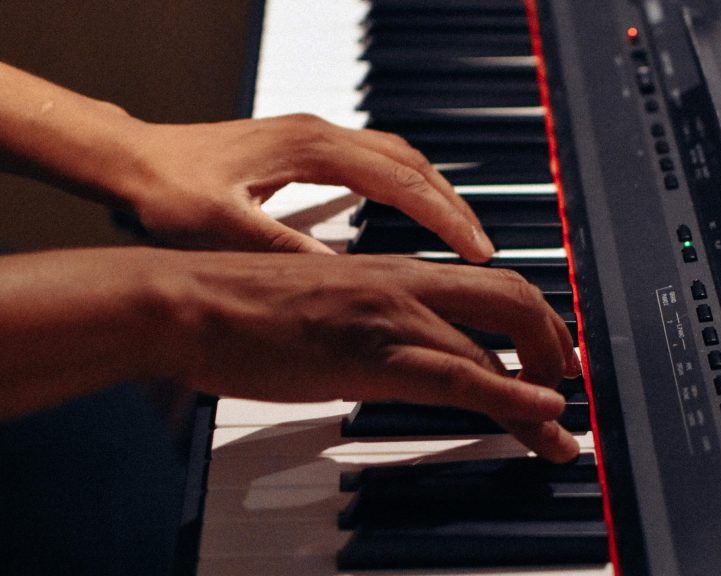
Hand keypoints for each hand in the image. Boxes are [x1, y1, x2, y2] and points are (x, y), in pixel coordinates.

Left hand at [117, 114, 494, 259]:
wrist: (130, 161)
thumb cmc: (168, 190)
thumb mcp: (228, 230)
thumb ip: (288, 251)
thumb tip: (349, 278)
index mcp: (312, 149)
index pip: (401, 181)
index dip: (445, 218)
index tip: (479, 249)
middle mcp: (322, 135)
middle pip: (413, 163)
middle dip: (453, 204)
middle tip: (484, 247)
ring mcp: (314, 138)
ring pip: (398, 158)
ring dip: (434, 193)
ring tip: (460, 232)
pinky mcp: (305, 149)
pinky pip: (376, 161)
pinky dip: (406, 187)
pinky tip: (410, 212)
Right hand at [175, 253, 579, 460]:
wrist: (187, 302)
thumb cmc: (242, 307)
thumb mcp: (326, 307)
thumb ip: (371, 322)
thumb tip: (398, 351)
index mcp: (395, 271)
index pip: (489, 286)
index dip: (534, 321)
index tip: (550, 356)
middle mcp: (406, 284)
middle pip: (514, 300)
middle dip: (556, 344)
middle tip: (569, 386)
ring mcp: (392, 318)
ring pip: (496, 345)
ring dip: (541, 391)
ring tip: (559, 432)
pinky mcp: (371, 356)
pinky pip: (460, 376)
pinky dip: (510, 397)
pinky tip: (538, 415)